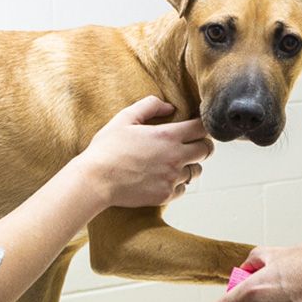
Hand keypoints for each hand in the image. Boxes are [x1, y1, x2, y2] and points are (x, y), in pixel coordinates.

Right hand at [80, 96, 213, 208]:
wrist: (95, 180)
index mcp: (168, 136)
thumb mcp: (124, 118)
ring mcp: (172, 178)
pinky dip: (177, 184)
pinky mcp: (165, 195)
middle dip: (202, 146)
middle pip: (206, 150)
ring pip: (196, 171)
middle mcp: (175, 157)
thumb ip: (149, 106)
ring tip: (174, 164)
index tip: (196, 127)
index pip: (202, 128)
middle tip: (191, 145)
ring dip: (189, 166)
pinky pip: (183, 189)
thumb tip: (170, 107)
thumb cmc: (107, 148)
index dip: (202, 126)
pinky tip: (163, 179)